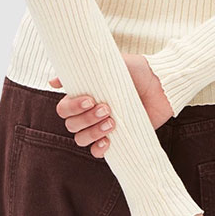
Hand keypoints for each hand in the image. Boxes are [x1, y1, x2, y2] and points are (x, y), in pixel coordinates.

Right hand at [50, 53, 173, 156]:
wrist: (162, 84)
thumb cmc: (137, 71)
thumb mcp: (112, 63)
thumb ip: (86, 68)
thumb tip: (52, 81)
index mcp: (85, 96)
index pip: (64, 109)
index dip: (72, 107)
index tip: (90, 99)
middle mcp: (90, 113)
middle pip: (71, 125)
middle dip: (86, 118)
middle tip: (106, 108)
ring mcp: (102, 127)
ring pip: (81, 139)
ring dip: (93, 132)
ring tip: (112, 121)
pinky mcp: (117, 139)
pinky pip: (97, 152)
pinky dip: (99, 148)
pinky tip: (109, 140)